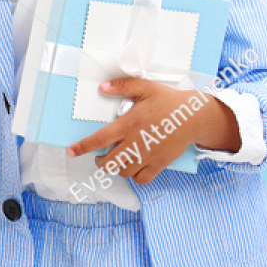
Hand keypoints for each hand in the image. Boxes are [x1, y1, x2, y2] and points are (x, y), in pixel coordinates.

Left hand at [66, 78, 238, 185]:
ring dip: (117, 169)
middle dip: (101, 162)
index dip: (83, 147)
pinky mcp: (159, 164)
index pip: (100, 139)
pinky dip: (135, 177)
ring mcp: (148, 155)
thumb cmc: (169, 101)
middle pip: (110, 162)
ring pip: (124, 172)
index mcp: (129, 124)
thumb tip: (103, 87)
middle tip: (101, 158)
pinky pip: (141, 179)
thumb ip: (123, 86)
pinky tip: (134, 168)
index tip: (71, 152)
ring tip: (119, 161)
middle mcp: (136, 142)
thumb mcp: (146, 88)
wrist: (194, 117)